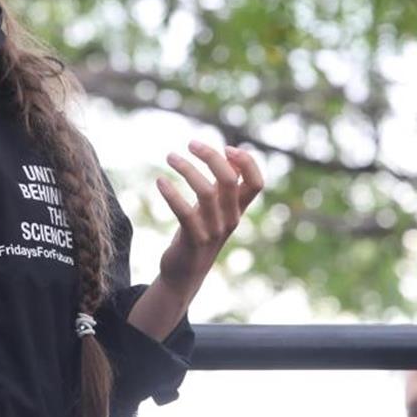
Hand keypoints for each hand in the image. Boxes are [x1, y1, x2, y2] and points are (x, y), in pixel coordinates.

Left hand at [155, 140, 263, 287]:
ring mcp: (213, 231)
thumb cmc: (200, 232)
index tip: (227, 148)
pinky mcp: (194, 240)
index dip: (247, 163)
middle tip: (191, 144)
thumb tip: (229, 154)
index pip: (257, 183)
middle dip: (211, 157)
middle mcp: (230, 219)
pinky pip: (185, 213)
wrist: (185, 273)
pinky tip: (160, 181)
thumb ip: (224, 185)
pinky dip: (172, 194)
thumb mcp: (215, 208)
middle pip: (229, 181)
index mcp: (238, 209)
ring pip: (206, 193)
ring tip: (170, 156)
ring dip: (187, 169)